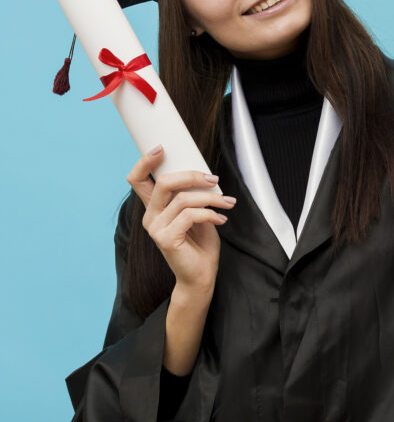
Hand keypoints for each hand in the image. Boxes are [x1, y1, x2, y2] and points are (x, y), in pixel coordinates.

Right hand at [126, 145, 235, 292]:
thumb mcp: (196, 210)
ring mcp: (156, 229)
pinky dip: (210, 214)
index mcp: (154, 207)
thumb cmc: (200, 241)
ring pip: (183, 199)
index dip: (144, 162)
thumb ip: (191, 194)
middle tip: (214, 179)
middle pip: (163, 183)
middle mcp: (150, 216)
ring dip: (211, 197)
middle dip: (192, 175)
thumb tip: (204, 173)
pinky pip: (190, 215)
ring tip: (227, 202)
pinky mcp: (166, 239)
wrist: (201, 273)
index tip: (162, 148)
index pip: (137, 180)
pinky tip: (221, 219)